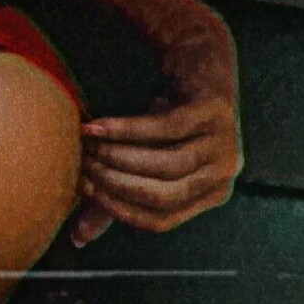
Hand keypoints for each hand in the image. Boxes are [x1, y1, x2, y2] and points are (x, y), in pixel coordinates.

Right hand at [72, 87, 241, 245]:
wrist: (197, 62)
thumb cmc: (169, 121)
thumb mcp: (146, 163)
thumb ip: (117, 197)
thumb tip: (78, 240)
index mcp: (211, 194)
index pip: (162, 220)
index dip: (121, 210)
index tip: (86, 192)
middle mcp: (224, 173)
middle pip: (165, 196)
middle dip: (118, 185)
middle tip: (84, 170)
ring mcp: (225, 143)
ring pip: (167, 164)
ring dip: (120, 158)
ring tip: (88, 149)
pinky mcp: (215, 111)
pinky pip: (165, 128)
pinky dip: (126, 130)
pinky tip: (97, 128)